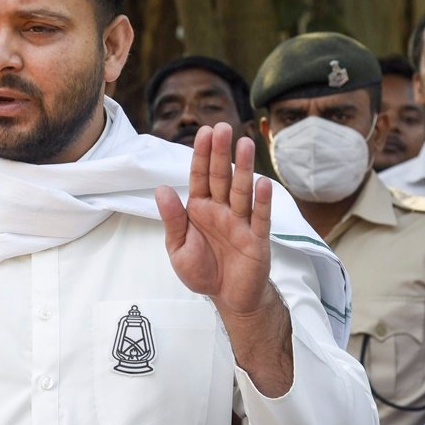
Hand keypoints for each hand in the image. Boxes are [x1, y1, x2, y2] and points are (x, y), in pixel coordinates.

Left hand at [155, 123, 272, 316]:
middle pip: (221, 177)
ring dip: (243, 168)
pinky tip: (263, 183)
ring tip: (245, 144)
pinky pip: (260, 218)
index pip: (200, 176)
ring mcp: (240, 222)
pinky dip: (262, 201)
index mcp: (199, 209)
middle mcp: (221, 210)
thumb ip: (172, 220)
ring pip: (241, 191)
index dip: (202, 154)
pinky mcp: (257, 239)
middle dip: (221, 152)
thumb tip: (161, 189)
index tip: (204, 131)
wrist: (227, 298)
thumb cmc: (202, 270)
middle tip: (223, 127)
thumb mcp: (178, 248)